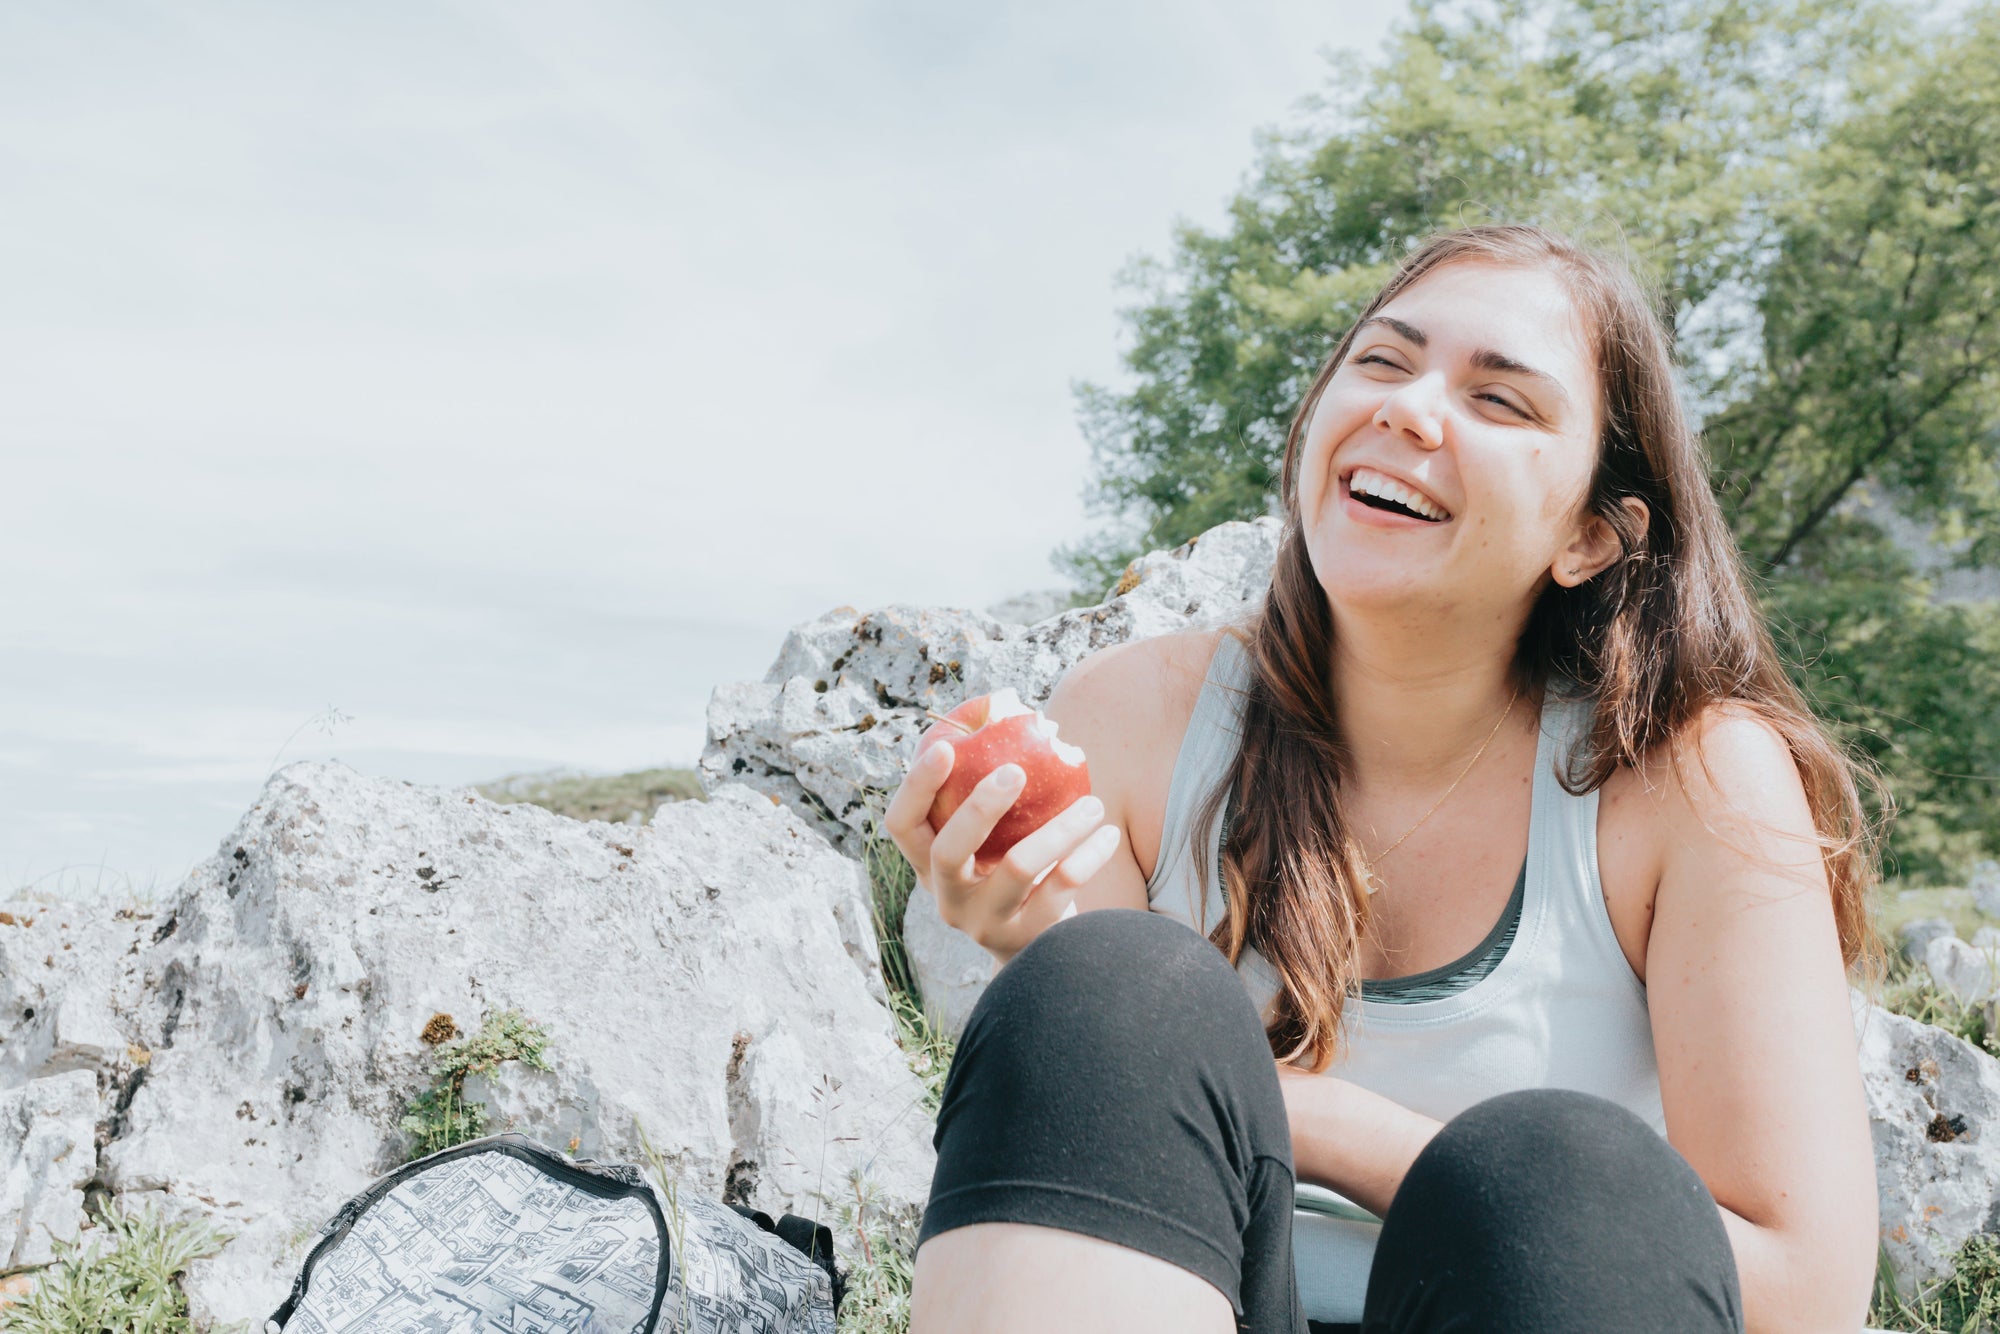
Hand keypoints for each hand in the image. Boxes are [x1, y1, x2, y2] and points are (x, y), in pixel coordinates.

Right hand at [883, 738, 1122, 964]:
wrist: (1040, 951)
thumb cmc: (1015, 870)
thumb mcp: (993, 841)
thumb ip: (990, 793)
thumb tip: (1013, 708)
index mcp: (928, 864)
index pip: (901, 825)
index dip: (916, 786)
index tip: (945, 748)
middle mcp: (947, 897)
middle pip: (949, 852)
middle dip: (980, 808)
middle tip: (1016, 770)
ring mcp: (984, 923)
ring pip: (1018, 869)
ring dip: (1060, 828)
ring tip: (1093, 804)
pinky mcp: (1027, 938)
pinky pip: (1060, 888)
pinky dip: (1088, 855)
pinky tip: (1107, 833)